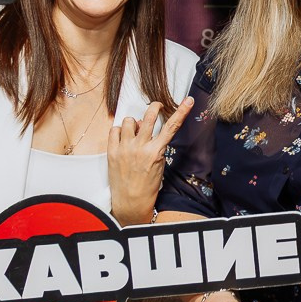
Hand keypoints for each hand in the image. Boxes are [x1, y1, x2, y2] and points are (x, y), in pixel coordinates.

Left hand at [106, 97, 193, 224]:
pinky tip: (123, 139)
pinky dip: (119, 131)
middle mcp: (140, 148)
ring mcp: (125, 148)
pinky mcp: (112, 151)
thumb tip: (144, 127)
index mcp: (155, 152)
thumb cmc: (147, 185)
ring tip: (134, 132)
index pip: (171, 127)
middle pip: (148, 117)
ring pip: (128, 120)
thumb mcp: (159, 165)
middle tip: (156, 106)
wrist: (130, 201)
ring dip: (133, 123)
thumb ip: (155, 145)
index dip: (181, 112)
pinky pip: (114, 129)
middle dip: (154, 107)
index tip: (188, 100)